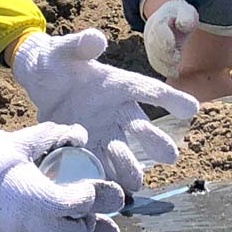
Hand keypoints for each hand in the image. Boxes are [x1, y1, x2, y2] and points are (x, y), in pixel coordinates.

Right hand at [0, 123, 122, 231]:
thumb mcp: (21, 141)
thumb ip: (52, 135)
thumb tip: (80, 135)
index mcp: (39, 198)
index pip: (79, 204)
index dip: (92, 195)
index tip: (91, 185)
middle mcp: (33, 223)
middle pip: (75, 231)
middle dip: (86, 219)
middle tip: (86, 203)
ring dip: (72, 230)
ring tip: (73, 214)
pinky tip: (54, 221)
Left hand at [11, 30, 196, 192]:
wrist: (39, 80)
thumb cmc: (57, 60)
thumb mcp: (63, 50)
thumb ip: (80, 45)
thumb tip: (96, 39)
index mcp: (119, 84)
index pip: (149, 90)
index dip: (170, 98)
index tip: (192, 109)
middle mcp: (117, 111)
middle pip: (141, 127)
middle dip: (156, 141)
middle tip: (170, 156)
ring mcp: (104, 132)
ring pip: (123, 153)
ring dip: (130, 167)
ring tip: (134, 183)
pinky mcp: (87, 148)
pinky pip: (99, 165)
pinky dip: (103, 177)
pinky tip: (106, 192)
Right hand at [143, 0, 200, 78]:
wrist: (168, 16)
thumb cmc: (180, 14)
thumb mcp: (185, 10)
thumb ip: (186, 16)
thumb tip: (183, 25)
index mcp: (159, 20)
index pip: (158, 30)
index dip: (165, 41)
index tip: (174, 48)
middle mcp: (151, 32)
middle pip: (154, 45)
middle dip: (164, 54)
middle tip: (177, 59)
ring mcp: (150, 43)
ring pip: (153, 56)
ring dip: (163, 65)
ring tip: (175, 71)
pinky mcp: (153, 53)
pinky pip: (155, 63)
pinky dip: (163, 70)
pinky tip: (174, 74)